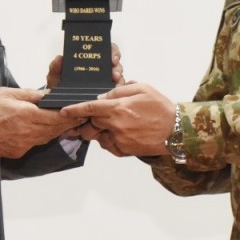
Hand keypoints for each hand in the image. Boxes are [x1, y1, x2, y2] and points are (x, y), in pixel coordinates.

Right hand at [0, 87, 78, 157]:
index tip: (80, 110)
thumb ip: (30, 95)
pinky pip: (37, 143)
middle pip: (56, 128)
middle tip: (81, 116)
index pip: (56, 116)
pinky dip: (46, 136)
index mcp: (27, 115)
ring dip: (59, 130)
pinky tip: (49, 130)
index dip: (70, 114)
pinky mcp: (19, 151)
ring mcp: (24, 144)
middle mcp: (29, 132)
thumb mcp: (8, 93)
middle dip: (69, 122)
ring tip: (69, 123)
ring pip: (48, 137)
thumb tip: (47, 95)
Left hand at [45, 42, 124, 89]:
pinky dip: (119, 91)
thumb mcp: (55, 78)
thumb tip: (59, 58)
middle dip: (118, 67)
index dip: (112, 51)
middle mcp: (100, 70)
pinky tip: (116, 94)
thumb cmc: (59, 88)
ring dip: (119, 79)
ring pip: (119, 77)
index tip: (113, 58)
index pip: (106, 50)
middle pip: (116, 63)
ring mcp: (106, 82)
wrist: (59, 106)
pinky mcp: (108, 95)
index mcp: (89, 61)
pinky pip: (118, 91)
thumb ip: (55, 68)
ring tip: (115, 82)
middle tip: (114, 72)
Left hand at [60, 82, 174, 156]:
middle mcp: (116, 125)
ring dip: (100, 130)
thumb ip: (120, 91)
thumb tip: (103, 96)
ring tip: (115, 124)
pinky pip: (108, 145)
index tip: (63, 110)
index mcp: (118, 108)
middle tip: (97, 117)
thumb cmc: (160, 107)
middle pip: (91, 123)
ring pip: (98, 135)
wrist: (176, 131)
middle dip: (89, 120)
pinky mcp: (124, 150)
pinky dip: (110, 139)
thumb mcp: (142, 89)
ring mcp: (119, 139)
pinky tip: (123, 133)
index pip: (90, 108)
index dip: (74, 109)